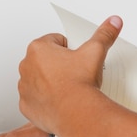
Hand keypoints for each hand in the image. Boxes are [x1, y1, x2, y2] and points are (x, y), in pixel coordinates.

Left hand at [17, 16, 122, 134]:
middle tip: (74, 74)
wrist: (77, 113)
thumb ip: (103, 35)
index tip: (77, 59)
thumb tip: (112, 23)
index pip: (55, 41)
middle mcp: (26, 66)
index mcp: (38, 48)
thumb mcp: (95, 52)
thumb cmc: (79, 84)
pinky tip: (60, 102)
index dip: (70, 50)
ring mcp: (25, 87)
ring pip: (39, 80)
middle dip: (59, 65)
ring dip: (51, 83)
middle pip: (46, 60)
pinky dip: (46, 100)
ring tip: (68, 89)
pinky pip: (35, 99)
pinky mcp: (27, 105)